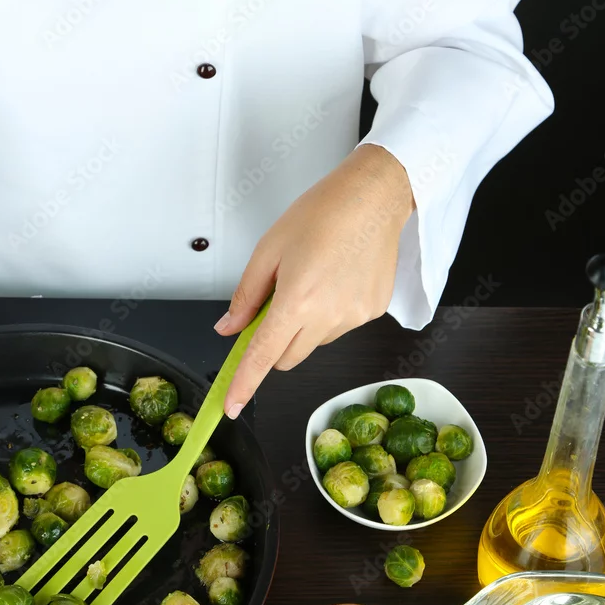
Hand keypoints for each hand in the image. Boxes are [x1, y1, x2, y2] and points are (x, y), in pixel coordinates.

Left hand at [215, 144, 414, 417]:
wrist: (375, 198)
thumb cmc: (323, 213)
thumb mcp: (269, 249)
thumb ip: (247, 296)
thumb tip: (230, 327)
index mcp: (298, 300)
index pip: (263, 357)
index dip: (244, 384)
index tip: (231, 406)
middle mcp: (329, 316)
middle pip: (288, 358)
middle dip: (274, 344)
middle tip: (276, 305)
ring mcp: (354, 318)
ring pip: (314, 343)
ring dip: (305, 326)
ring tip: (314, 280)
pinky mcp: (372, 312)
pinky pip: (340, 328)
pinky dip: (330, 314)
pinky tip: (337, 279)